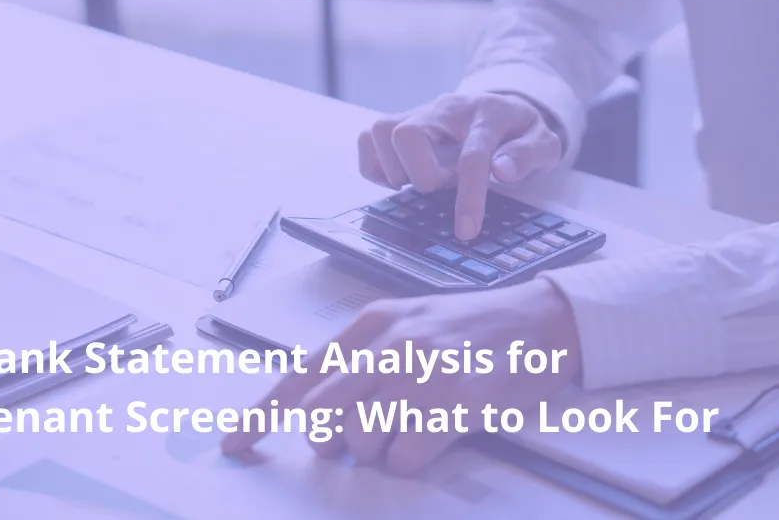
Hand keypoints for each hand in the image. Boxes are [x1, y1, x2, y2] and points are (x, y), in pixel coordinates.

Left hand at [221, 279, 579, 475]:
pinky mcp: (456, 401)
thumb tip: (322, 414)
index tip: (235, 444)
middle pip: (325, 415)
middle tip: (363, 438)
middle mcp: (394, 342)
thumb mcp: (410, 324)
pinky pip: (405, 457)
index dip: (263, 414)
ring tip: (416, 424)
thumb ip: (364, 359)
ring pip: (364, 440)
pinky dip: (414, 459)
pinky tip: (438, 433)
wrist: (542, 320)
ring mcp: (425, 371)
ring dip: (383, 449)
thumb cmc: (473, 329)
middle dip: (333, 441)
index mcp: (374, 322)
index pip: (303, 374)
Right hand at [358, 92, 562, 239]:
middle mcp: (445, 108)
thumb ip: (528, 155)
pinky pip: (367, 140)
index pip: (471, 156)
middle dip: (420, 175)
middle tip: (441, 187)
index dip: (468, 197)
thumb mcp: (544, 143)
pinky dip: (378, 167)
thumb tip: (501, 171)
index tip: (466, 230)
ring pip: (379, 130)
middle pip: (406, 133)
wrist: (504, 106)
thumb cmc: (521, 132)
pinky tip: (404, 178)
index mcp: (486, 115)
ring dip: (394, 169)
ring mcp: (418, 112)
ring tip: (420, 181)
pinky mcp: (400, 122)